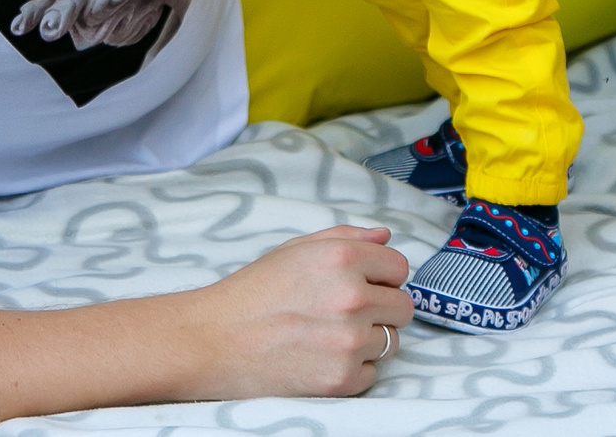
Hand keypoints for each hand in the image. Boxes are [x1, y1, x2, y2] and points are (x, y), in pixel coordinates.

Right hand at [179, 226, 411, 400]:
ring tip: (329, 336)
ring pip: (390, 342)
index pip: (399, 267)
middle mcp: (351, 297)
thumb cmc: (252, 293)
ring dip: (368, 341)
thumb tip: (385, 238)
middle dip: (381, 309)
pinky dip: (353, 370)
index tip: (365, 285)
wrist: (212, 342)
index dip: (382, 276)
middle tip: (346, 314)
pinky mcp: (340, 379)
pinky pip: (372, 373)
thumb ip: (346, 237)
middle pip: (403, 307)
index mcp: (341, 258)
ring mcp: (347, 341)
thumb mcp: (296, 250)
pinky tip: (321, 358)